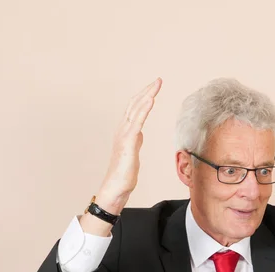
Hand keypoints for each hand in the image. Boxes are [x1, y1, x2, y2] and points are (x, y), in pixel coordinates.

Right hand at [96, 78, 162, 213]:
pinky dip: (144, 109)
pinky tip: (151, 100)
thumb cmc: (123, 174)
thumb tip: (140, 133)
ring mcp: (124, 135)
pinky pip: (137, 122)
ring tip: (156, 85)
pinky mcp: (128, 142)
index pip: (134, 109)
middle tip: (158, 80)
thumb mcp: (133, 154)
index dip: (144, 97)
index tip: (154, 87)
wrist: (116, 188)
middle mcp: (122, 130)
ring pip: (135, 109)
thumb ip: (135, 141)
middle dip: (147, 90)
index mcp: (124, 132)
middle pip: (134, 104)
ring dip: (146, 95)